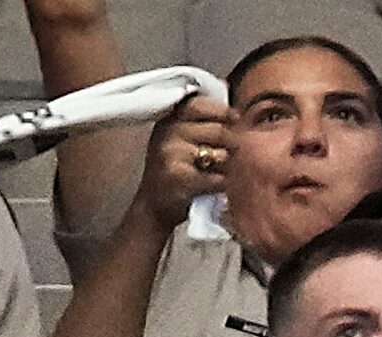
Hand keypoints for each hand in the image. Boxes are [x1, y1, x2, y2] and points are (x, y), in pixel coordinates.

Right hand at [134, 98, 230, 226]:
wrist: (153, 208)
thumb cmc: (174, 170)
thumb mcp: (179, 135)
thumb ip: (200, 112)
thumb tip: (227, 84)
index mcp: (167, 120)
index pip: (202, 103)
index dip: (222, 114)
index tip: (228, 124)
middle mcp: (166, 135)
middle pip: (220, 129)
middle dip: (228, 145)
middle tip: (216, 158)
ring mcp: (171, 156)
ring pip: (222, 153)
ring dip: (226, 166)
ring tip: (211, 172)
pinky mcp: (180, 180)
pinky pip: (219, 177)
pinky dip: (222, 185)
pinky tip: (211, 187)